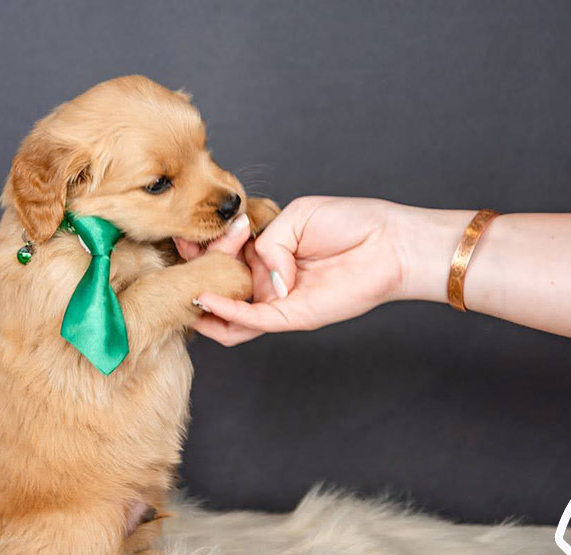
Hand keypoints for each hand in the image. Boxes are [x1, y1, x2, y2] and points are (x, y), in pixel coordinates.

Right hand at [192, 196, 413, 345]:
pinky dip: (225, 313)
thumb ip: (267, 242)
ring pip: (228, 314)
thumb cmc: (350, 224)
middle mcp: (266, 279)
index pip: (222, 255)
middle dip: (196, 270)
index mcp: (266, 252)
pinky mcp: (291, 317)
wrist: (389, 243)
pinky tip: (206, 299)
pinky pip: (249, 320)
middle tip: (185, 252)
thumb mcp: (296, 217)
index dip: (201, 247)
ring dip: (202, 302)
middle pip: (219, 283)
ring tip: (180, 289)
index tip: (185, 234)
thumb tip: (259, 274)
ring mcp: (276, 300)